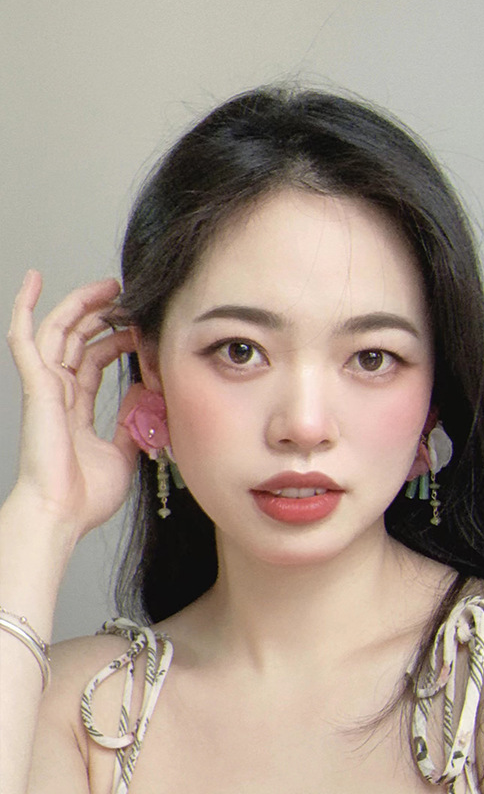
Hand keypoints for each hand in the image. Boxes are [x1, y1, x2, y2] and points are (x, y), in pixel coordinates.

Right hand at [7, 271, 141, 538]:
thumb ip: (132, 421)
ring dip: (81, 304)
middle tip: (127, 294)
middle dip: (101, 313)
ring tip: (108, 284)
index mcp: (75, 408)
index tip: (139, 327)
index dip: (116, 339)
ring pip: (60, 331)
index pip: (94, 360)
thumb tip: (148, 392)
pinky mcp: (36, 386)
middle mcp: (58, 393)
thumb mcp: (124, 452)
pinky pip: (25, 340)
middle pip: (78, 339)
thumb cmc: (86, 495)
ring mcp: (45, 387)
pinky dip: (26, 308)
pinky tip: (34, 280)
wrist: (63, 514)